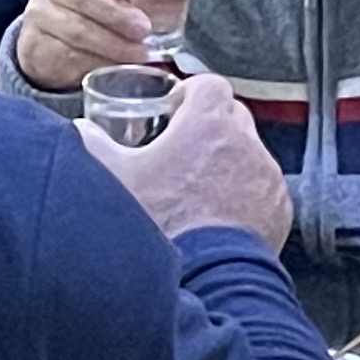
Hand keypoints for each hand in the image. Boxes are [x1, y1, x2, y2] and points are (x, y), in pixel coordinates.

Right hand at [17, 0, 152, 91]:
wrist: (61, 41)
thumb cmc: (107, 8)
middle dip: (115, 14)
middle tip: (144, 30)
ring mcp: (40, 15)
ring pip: (74, 29)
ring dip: (110, 43)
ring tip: (139, 54)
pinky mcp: (35, 46)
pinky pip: (64, 55)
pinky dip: (92, 62)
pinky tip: (113, 68)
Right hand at [79, 73, 294, 245]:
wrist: (204, 273)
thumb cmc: (159, 222)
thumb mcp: (115, 178)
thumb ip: (94, 145)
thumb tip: (81, 129)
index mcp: (208, 123)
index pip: (210, 85)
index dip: (192, 93)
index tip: (176, 110)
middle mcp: (245, 142)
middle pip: (233, 116)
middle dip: (211, 125)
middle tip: (184, 148)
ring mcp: (267, 175)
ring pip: (250, 152)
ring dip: (229, 161)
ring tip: (200, 188)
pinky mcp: (279, 205)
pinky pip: (264, 187)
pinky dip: (246, 192)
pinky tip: (220, 214)